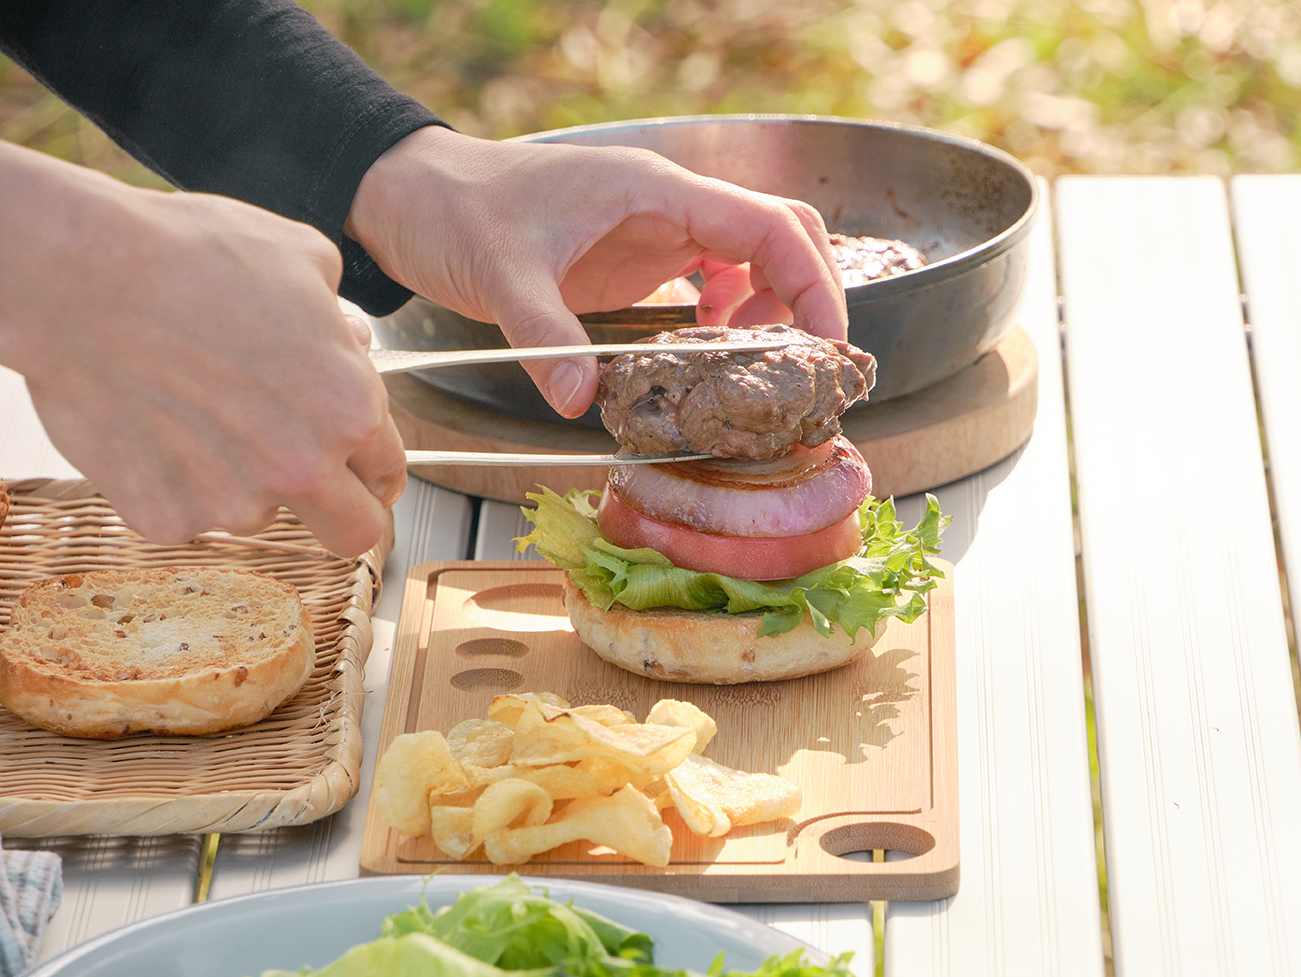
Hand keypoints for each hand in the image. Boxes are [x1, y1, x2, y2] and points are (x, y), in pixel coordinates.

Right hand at [0, 142, 402, 556]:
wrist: (77, 276)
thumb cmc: (189, 255)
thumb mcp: (304, 259)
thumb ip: (342, 320)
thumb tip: (350, 342)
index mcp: (349, 409)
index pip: (388, 472)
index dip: (375, 469)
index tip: (361, 473)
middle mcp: (302, 466)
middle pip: (353, 534)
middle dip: (344, 515)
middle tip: (316, 488)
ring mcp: (232, 500)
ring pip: (259, 515)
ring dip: (244, 481)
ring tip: (199, 412)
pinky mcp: (166, 516)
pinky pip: (187, 512)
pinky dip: (177, 482)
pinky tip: (156, 426)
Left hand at [345, 126, 847, 417]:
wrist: (415, 194)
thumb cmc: (458, 210)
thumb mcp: (499, 273)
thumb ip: (545, 335)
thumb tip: (582, 402)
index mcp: (655, 191)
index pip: (768, 225)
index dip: (812, 282)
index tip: (826, 341)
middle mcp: (670, 204)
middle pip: (781, 233)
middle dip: (809, 293)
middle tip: (803, 363)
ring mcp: (658, 228)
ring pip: (754, 255)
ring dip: (771, 307)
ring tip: (748, 364)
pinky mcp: (640, 254)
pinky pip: (713, 277)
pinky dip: (729, 315)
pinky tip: (705, 351)